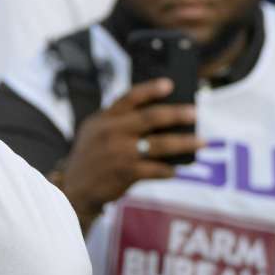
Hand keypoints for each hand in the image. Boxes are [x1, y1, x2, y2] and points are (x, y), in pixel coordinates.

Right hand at [61, 79, 202, 228]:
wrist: (72, 190)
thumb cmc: (90, 157)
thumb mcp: (94, 132)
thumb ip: (117, 122)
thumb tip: (160, 121)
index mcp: (104, 119)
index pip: (129, 98)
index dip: (150, 89)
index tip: (169, 84)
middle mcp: (111, 133)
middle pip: (150, 118)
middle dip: (176, 114)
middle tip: (194, 113)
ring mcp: (119, 153)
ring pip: (160, 145)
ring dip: (184, 142)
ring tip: (201, 141)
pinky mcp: (125, 173)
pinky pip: (156, 169)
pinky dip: (169, 170)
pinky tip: (176, 169)